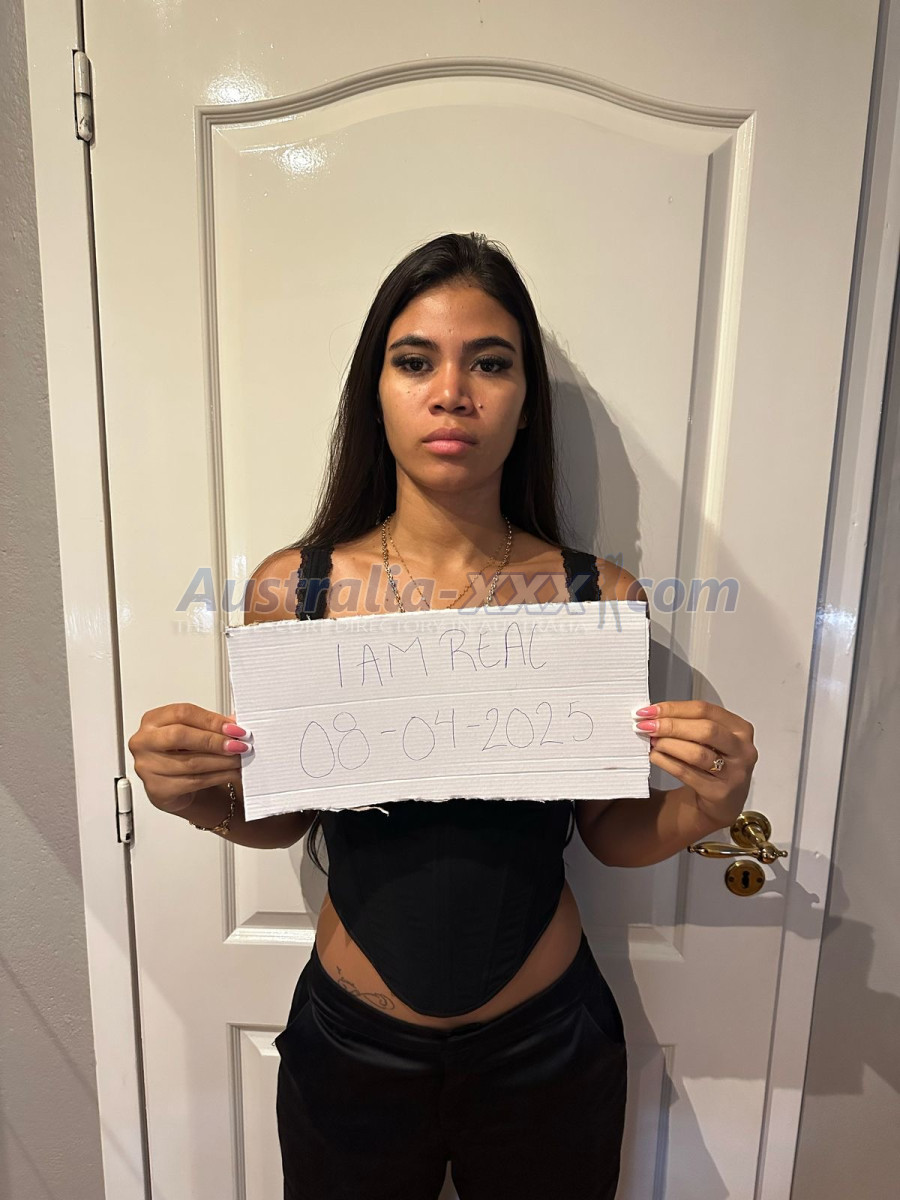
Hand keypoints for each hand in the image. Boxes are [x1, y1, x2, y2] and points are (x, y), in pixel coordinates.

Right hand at [127, 702, 249, 812]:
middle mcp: (144, 742)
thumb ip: (212, 726)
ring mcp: (147, 767)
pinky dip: (218, 776)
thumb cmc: (183, 753)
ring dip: (222, 761)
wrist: (175, 787)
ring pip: (190, 762)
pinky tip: (231, 773)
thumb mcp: (195, 733)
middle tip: (238, 744)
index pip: (182, 713)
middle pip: (180, 735)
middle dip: (214, 740)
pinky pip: (194, 782)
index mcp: (152, 720)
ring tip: (239, 759)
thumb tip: (235, 723)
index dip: (211, 720)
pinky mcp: (158, 789)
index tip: (234, 727)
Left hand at [635, 700, 757, 827]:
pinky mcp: (719, 792)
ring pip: (697, 753)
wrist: (723, 801)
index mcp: (740, 728)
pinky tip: (655, 756)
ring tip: (652, 742)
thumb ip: (688, 724)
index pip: (705, 710)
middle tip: (647, 726)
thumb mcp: (710, 739)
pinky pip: (687, 774)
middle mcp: (742, 749)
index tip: (649, 711)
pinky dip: (667, 762)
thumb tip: (653, 715)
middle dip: (671, 726)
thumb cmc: (715, 763)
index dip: (674, 708)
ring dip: (668, 745)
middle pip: (705, 730)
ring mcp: (734, 773)